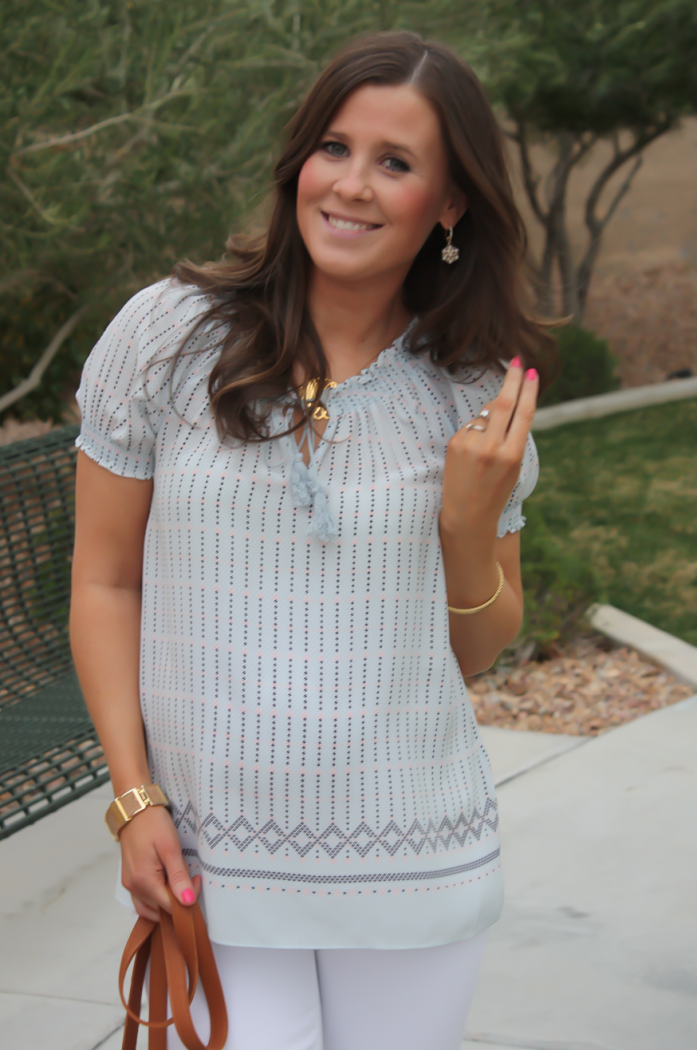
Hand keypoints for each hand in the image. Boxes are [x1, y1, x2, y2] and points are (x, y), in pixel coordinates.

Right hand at [119, 804, 200, 921]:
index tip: (196, 879)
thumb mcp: (170, 847)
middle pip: (160, 909)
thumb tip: (187, 902)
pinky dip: (156, 901)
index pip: (170, 906)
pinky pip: (142, 900)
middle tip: (189, 878)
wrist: (136, 809)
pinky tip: (166, 889)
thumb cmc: (153, 824)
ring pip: (150, 909)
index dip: (187, 899)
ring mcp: (129, 884)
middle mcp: (134, 887)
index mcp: (144, 881)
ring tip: (179, 883)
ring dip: (167, 903)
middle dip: (178, 899)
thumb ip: (178, 876)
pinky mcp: (129, 879)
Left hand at [440, 357, 537, 536]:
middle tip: (517, 361)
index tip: (531, 372)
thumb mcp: (513, 467)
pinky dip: (475, 432)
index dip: (528, 391)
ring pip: (485, 415)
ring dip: (490, 418)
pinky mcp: (455, 443)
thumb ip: (512, 437)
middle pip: (503, 404)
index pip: (524, 414)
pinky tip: (472, 454)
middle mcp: (492, 448)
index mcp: (513, 455)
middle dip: (512, 380)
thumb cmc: (495, 491)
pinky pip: (470, 426)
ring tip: (488, 446)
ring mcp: (472, 445)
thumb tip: (506, 404)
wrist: (467, 514)